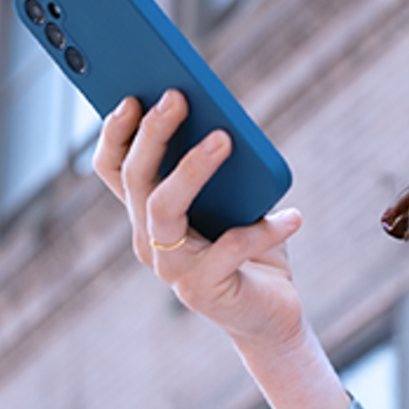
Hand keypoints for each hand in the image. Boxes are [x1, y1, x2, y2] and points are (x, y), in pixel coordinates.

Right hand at [92, 89, 352, 408]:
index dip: (115, 133)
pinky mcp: (205, 291)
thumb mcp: (235, 200)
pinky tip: (293, 216)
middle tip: (178, 97)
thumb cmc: (249, 245)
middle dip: (153, 134)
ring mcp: (173, 269)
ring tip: (225, 138)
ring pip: (164, 211)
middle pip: (137, 180)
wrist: (269, 313)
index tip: (130, 95)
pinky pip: (231, 250)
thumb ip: (222, 166)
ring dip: (191, 170)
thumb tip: (222, 118)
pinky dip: (264, 230)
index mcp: (150, 214)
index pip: (115, 168)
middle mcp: (149, 240)